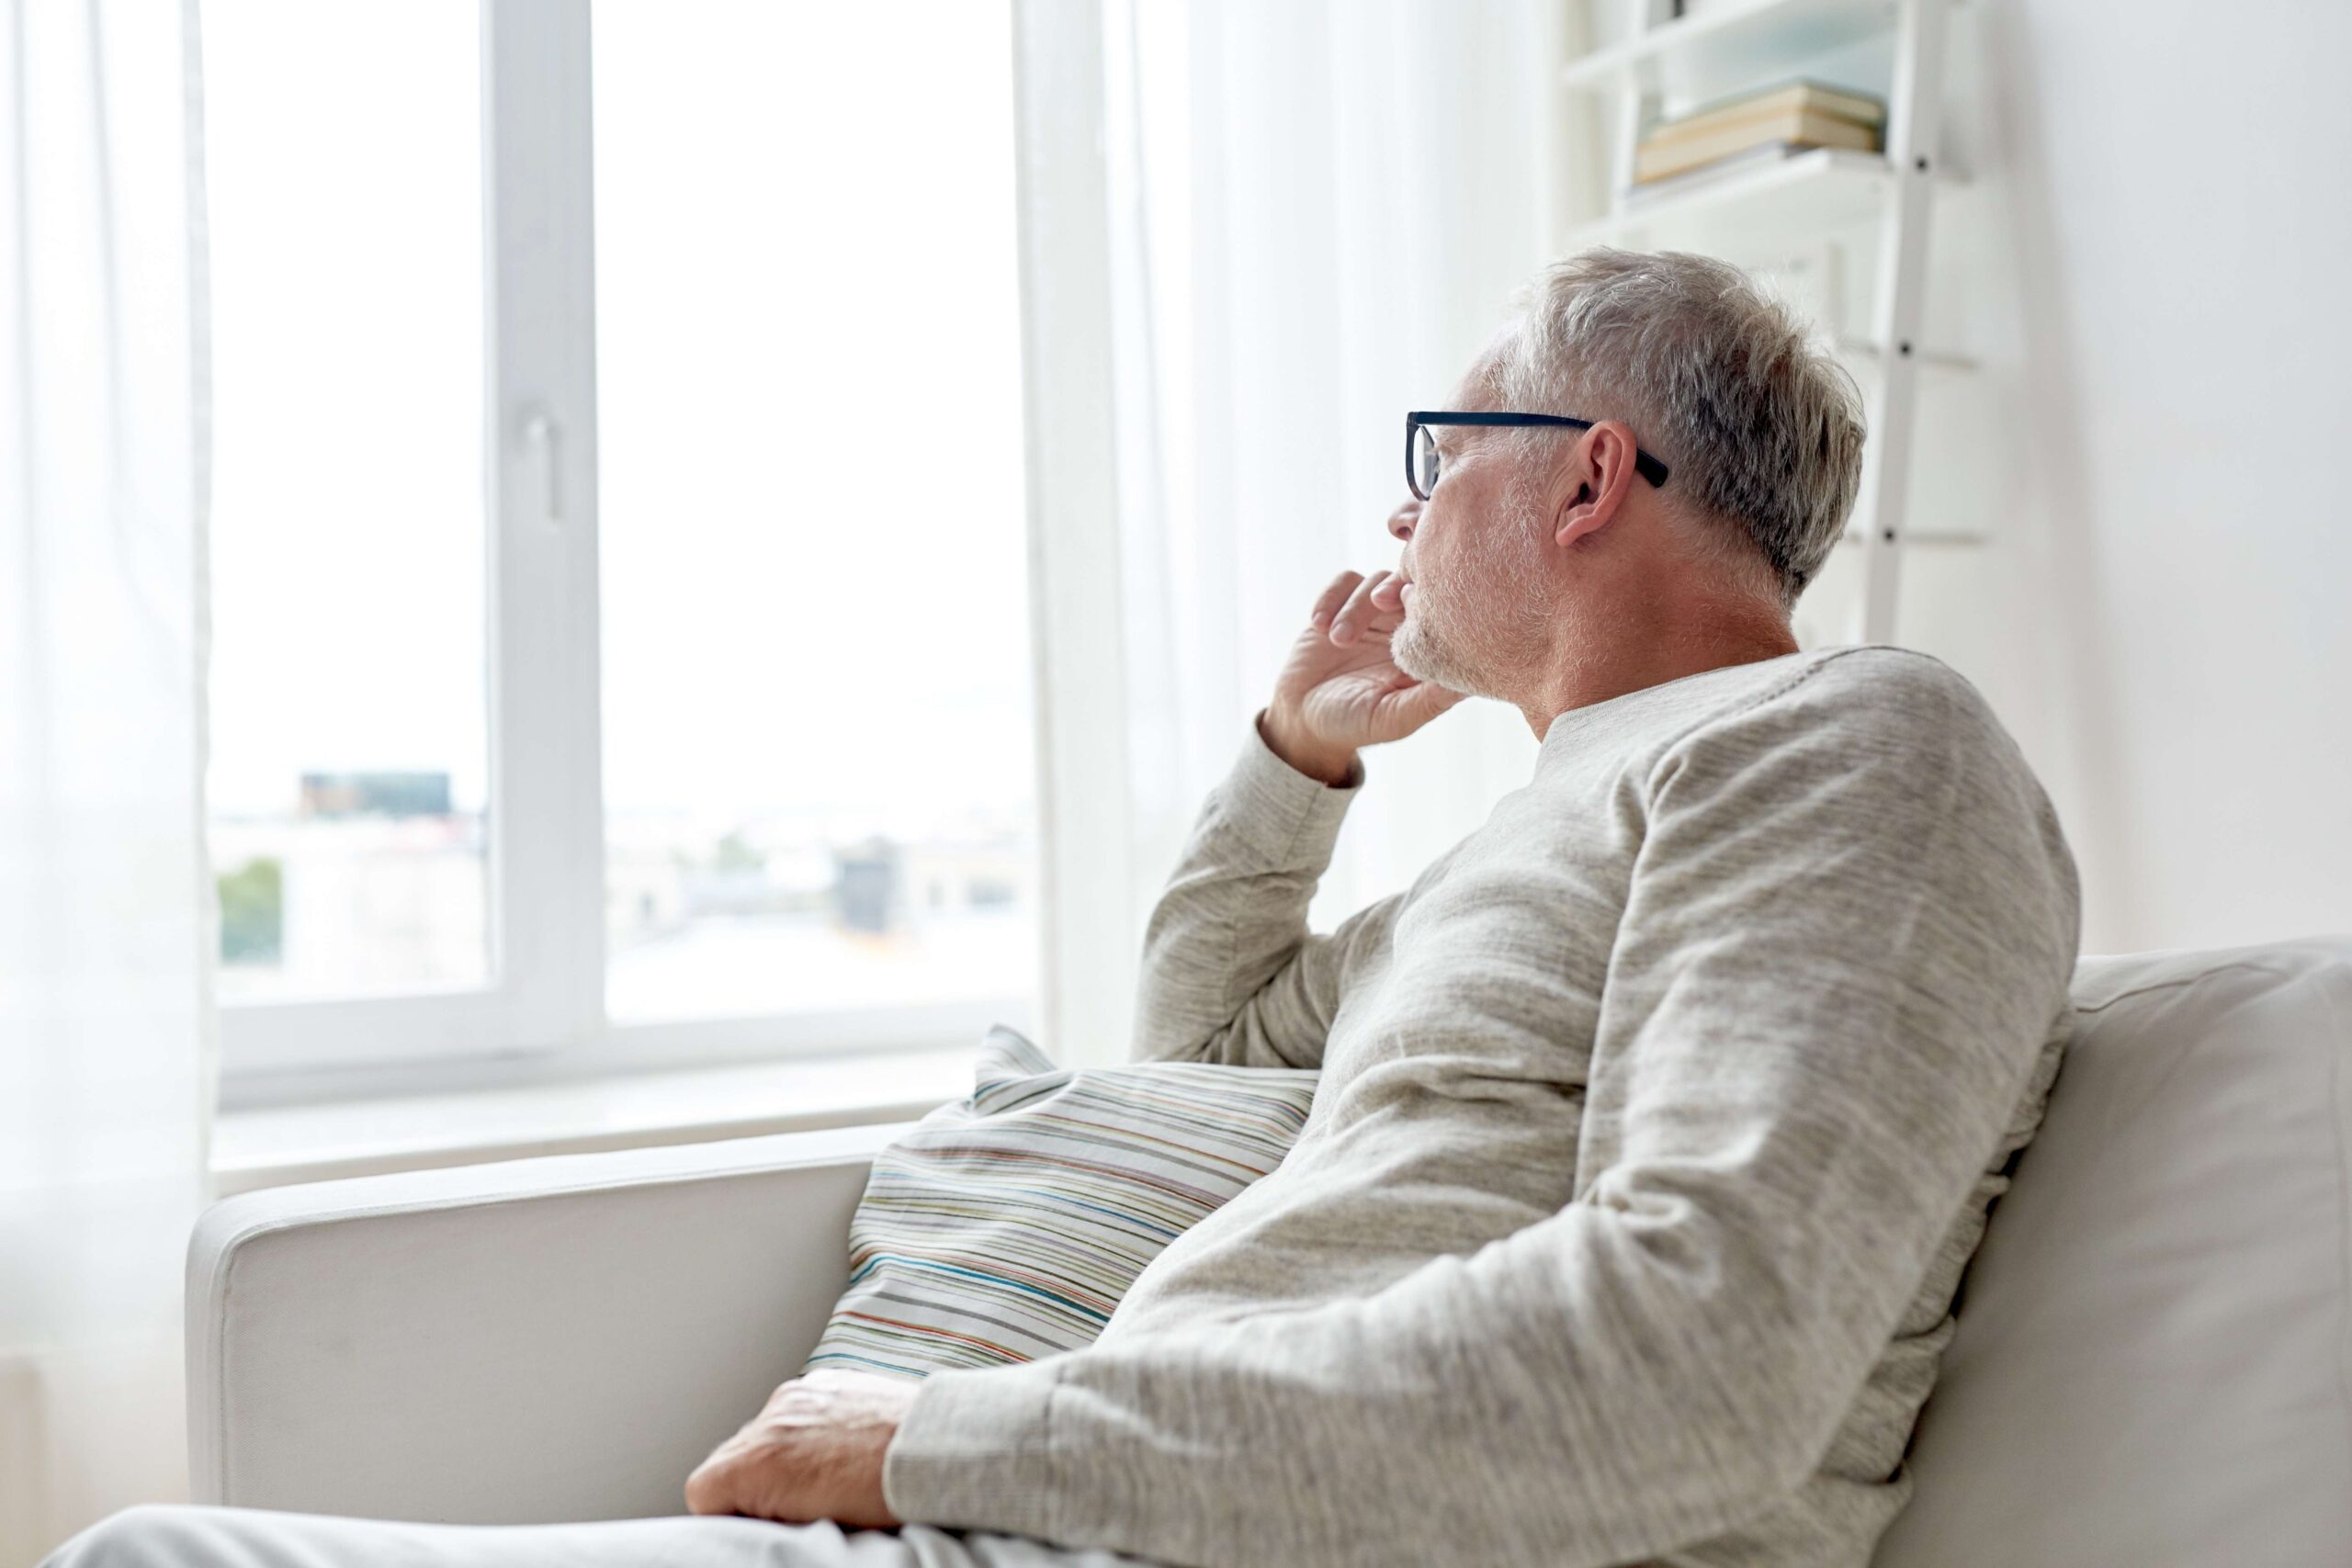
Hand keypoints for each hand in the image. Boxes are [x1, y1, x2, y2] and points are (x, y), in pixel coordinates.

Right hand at [684, 1368, 918, 1527]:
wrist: (936, 1451)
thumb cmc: (883, 1497)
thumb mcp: (808, 1525)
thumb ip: (763, 1514)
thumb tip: (754, 1522)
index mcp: (757, 1460)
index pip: (702, 1492)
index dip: (728, 1515)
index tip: (759, 1526)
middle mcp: (771, 1418)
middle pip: (731, 1457)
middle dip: (754, 1483)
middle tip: (795, 1508)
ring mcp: (801, 1394)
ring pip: (766, 1431)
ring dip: (783, 1454)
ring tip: (825, 1478)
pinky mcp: (829, 1380)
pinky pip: (800, 1408)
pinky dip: (810, 1428)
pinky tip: (841, 1449)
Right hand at [1263, 566, 1466, 783]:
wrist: (1304, 719)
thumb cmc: (1354, 724)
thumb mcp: (1392, 718)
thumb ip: (1428, 701)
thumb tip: (1469, 685)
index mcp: (1424, 652)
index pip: (1440, 613)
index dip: (1428, 604)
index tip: (1408, 611)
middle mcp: (1403, 627)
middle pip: (1410, 586)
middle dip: (1394, 588)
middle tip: (1379, 602)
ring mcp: (1373, 614)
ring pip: (1376, 582)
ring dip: (1355, 606)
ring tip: (1337, 640)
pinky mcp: (1341, 606)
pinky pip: (1344, 582)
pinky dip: (1331, 598)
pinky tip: (1319, 625)